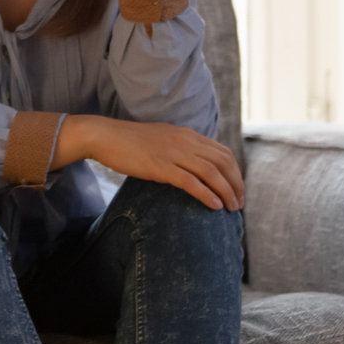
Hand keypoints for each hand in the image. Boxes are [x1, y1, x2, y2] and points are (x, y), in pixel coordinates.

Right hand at [62, 115, 242, 211]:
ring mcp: (173, 152)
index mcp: (186, 135)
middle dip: (236, 184)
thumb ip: (180, 148)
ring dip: (226, 192)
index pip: (222, 153)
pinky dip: (206, 194)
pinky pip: (191, 181)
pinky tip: (213, 206)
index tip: (237, 190)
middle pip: (223, 163)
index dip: (236, 173)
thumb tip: (194, 166)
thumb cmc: (130, 141)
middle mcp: (184, 141)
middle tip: (238, 203)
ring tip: (231, 208)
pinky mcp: (160, 166)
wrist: (104, 136)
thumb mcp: (162, 139)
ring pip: (211, 172)